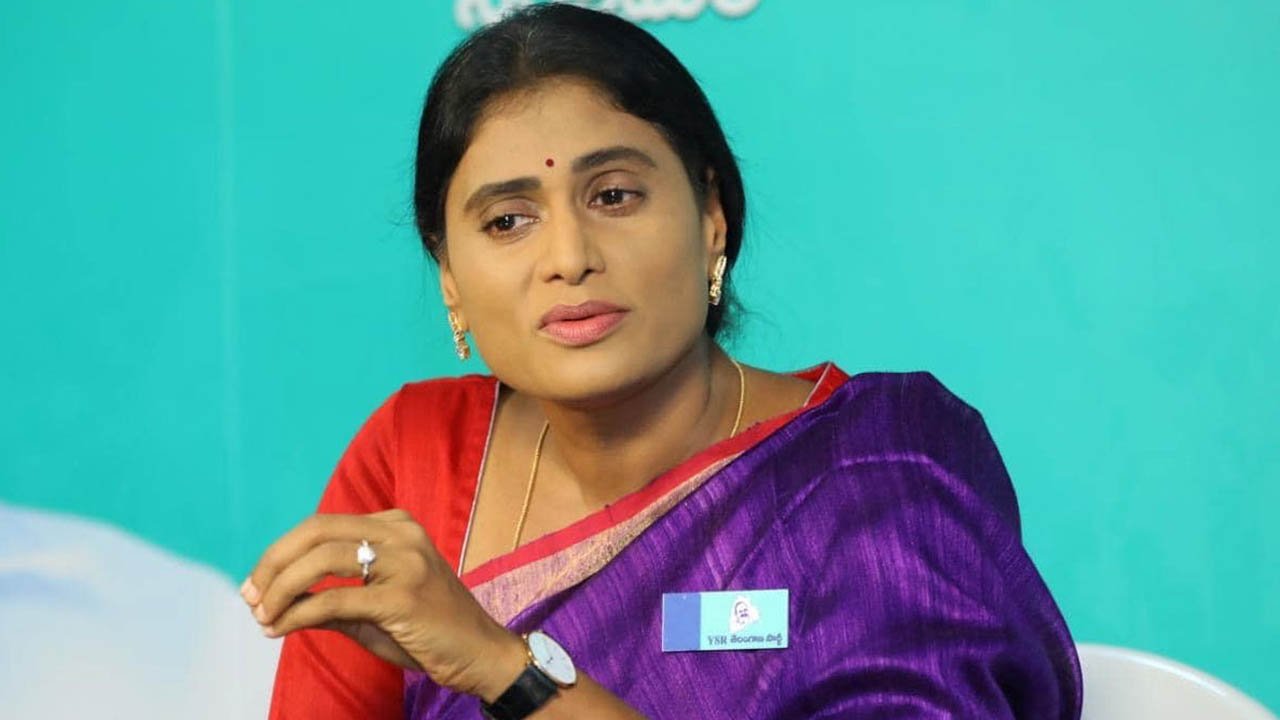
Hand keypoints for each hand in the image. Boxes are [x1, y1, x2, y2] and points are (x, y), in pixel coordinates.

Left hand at [241, 509, 526, 699]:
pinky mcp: (404, 597)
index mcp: (395, 526)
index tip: (256, 584)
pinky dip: (299, 613)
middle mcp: (401, 534)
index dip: (281, 552)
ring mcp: (406, 562)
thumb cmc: (428, 633)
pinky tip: (281, 628)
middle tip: (250, 597)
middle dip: (273, 564)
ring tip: (263, 616)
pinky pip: (335, 599)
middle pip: (317, 532)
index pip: (322, 526)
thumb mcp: (372, 611)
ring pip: (322, 561)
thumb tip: (273, 604)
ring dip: (281, 589)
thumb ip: (329, 600)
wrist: (482, 655)